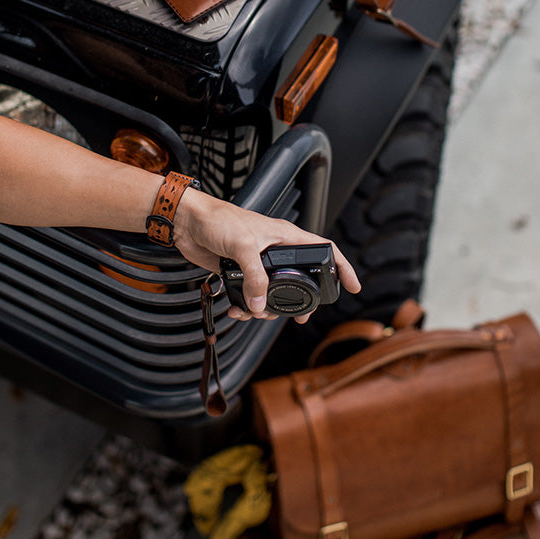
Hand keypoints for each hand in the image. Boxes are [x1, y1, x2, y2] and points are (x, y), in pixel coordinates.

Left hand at [170, 189, 361, 322]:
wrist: (188, 221)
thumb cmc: (219, 220)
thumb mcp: (243, 247)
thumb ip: (255, 277)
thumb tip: (261, 305)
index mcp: (287, 237)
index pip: (325, 250)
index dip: (341, 268)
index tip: (352, 287)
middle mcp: (276, 249)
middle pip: (300, 278)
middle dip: (301, 300)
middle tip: (301, 318)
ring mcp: (258, 261)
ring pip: (273, 290)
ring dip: (266, 307)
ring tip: (256, 314)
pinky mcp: (240, 270)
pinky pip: (250, 294)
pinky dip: (245, 306)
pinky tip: (236, 311)